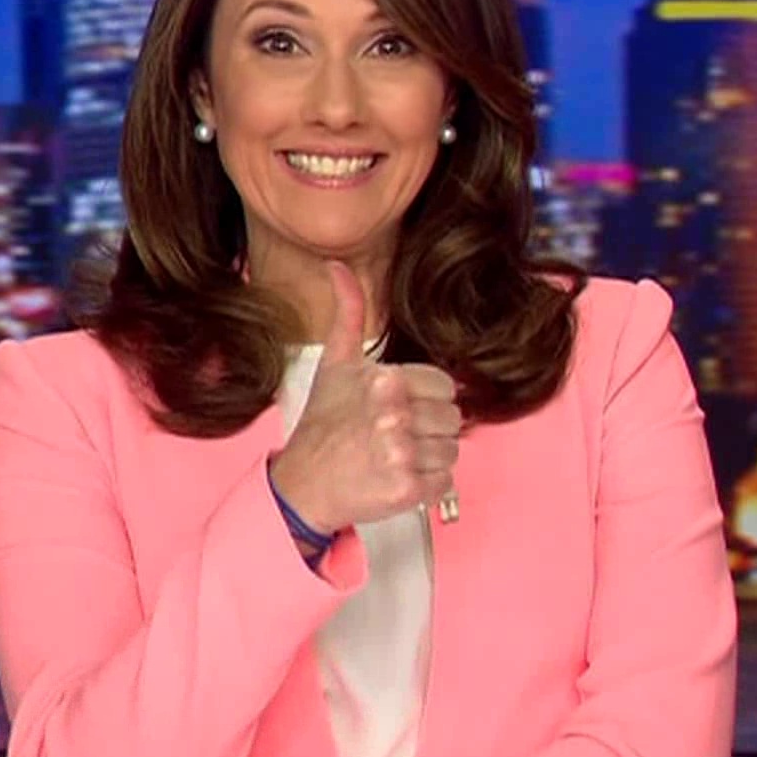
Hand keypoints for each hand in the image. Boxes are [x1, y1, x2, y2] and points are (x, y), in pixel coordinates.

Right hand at [269, 260, 461, 534]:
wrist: (302, 483)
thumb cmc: (323, 422)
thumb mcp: (335, 362)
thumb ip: (347, 312)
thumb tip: (338, 265)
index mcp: (387, 380)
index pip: (446, 387)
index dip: (426, 399)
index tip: (401, 409)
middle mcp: (396, 415)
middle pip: (453, 419)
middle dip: (429, 428)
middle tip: (398, 435)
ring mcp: (402, 454)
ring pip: (452, 451)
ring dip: (430, 457)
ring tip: (397, 457)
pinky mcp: (407, 490)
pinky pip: (445, 482)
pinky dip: (428, 485)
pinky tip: (399, 478)